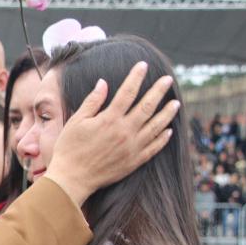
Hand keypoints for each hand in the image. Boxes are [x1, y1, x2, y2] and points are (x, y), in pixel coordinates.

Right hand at [44, 62, 179, 205]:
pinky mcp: (133, 162)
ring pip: (156, 127)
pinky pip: (153, 148)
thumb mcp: (76, 121)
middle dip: (159, 91)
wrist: (71, 178)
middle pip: (147, 106)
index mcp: (109, 119)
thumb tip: (103, 83)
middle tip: (168, 80)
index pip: (127, 92)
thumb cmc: (69, 148)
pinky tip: (168, 131)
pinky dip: (163, 139)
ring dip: (167, 113)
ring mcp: (131, 147)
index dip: (136, 77)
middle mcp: (124, 131)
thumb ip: (92, 102)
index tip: (143, 65)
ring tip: (176, 103)